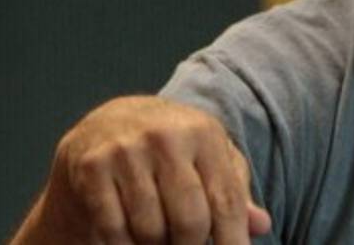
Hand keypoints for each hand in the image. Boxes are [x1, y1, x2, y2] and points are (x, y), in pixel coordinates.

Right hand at [12, 95, 271, 243]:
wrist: (109, 121)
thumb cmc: (174, 149)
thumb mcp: (210, 159)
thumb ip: (234, 193)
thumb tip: (261, 225)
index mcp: (204, 133)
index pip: (226, 201)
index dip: (233, 241)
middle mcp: (166, 136)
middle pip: (190, 222)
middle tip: (186, 242)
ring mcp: (126, 150)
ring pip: (150, 230)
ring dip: (155, 244)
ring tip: (157, 234)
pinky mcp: (92, 166)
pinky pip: (113, 230)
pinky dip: (123, 243)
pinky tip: (128, 233)